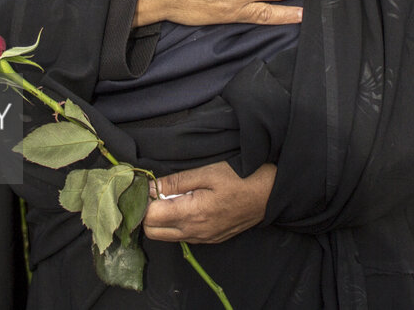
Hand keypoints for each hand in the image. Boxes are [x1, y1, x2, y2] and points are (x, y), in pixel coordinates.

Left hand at [144, 161, 275, 243]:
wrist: (270, 194)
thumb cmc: (240, 178)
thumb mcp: (207, 172)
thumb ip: (175, 182)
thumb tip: (149, 187)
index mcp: (191, 214)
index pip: (149, 217)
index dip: (144, 200)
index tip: (146, 185)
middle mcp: (194, 232)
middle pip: (152, 232)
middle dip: (146, 213)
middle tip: (154, 192)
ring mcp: (203, 239)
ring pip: (166, 236)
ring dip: (160, 220)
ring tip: (168, 198)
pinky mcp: (211, 239)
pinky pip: (182, 237)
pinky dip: (175, 224)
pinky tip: (183, 206)